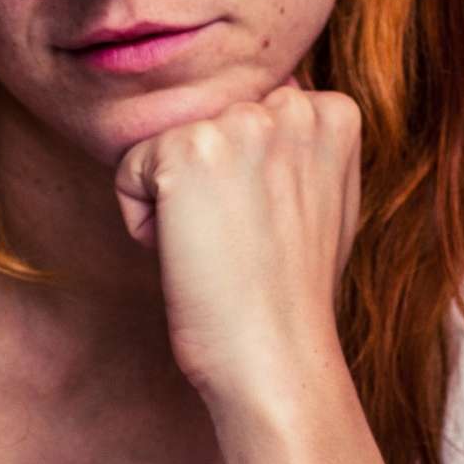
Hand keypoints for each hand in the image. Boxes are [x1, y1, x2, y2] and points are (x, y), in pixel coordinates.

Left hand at [114, 79, 362, 411]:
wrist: (277, 358)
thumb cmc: (296, 299)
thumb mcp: (328, 205)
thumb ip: (305, 148)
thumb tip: (276, 108)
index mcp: (334, 114)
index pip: (251, 114)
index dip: (249, 180)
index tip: (272, 230)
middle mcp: (291, 106)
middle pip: (208, 127)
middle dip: (212, 186)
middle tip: (245, 246)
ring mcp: (238, 123)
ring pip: (169, 148)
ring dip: (179, 203)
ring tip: (221, 250)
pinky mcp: (185, 150)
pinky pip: (129, 172)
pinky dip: (144, 223)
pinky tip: (191, 255)